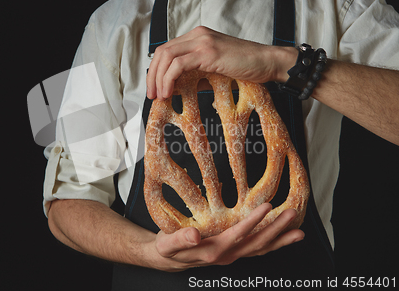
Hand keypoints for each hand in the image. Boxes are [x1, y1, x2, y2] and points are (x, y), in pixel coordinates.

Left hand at [146, 26, 295, 99]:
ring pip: (166, 56)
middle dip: (152, 74)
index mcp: (197, 36)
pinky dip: (169, 79)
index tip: (155, 87)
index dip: (156, 69)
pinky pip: (178, 65)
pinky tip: (170, 92)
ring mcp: (202, 41)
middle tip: (152, 94)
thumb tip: (175, 89)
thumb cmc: (245, 67)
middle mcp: (197, 34)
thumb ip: (195, 75)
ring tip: (159, 96)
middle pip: (162, 51)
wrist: (268, 62)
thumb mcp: (214, 69)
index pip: (167, 49)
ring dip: (158, 78)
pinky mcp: (208, 52)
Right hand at [147, 203, 304, 271]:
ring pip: (260, 249)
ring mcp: (232, 255)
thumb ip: (180, 239)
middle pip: (256, 244)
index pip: (238, 235)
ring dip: (280, 240)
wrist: (167, 260)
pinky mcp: (233, 252)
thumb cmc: (167, 249)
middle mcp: (227, 255)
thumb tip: (194, 235)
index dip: (254, 221)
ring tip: (299, 232)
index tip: (267, 207)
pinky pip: (256, 250)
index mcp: (213, 251)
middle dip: (276, 229)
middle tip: (292, 214)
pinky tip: (283, 237)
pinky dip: (273, 244)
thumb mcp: (168, 244)